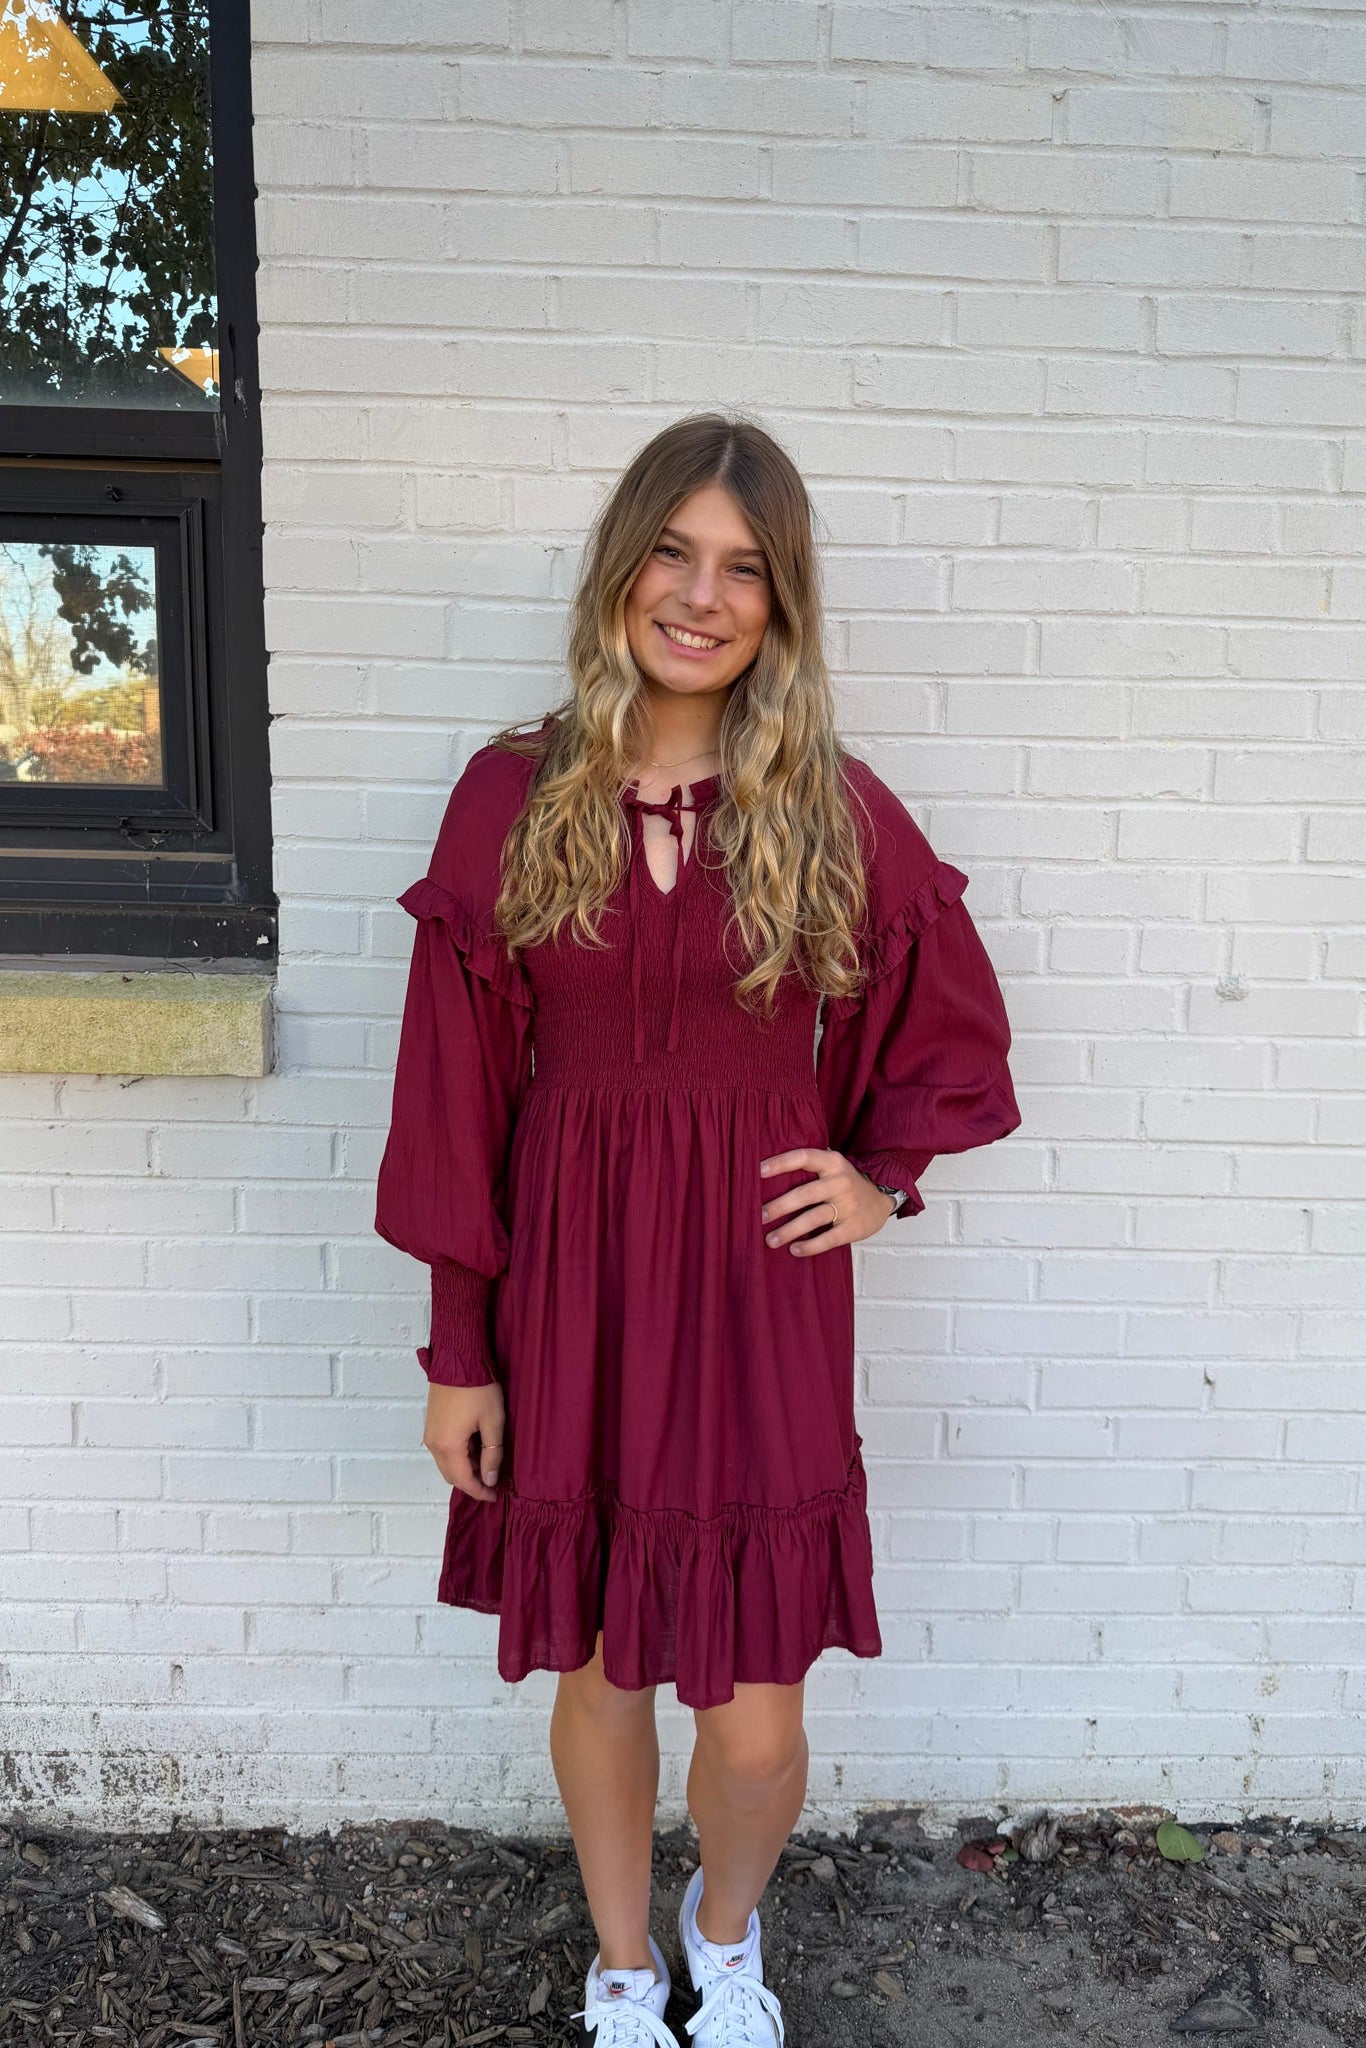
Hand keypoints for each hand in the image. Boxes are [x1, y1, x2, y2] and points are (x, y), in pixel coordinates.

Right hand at [423, 1380, 504, 1499]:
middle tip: (493, 1479)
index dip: (480, 1492)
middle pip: (451, 1476)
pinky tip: (475, 1445)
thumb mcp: (493, 1421)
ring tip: (487, 1460)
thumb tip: (489, 1479)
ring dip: (464, 1468)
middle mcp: (433, 1444)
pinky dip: (457, 1455)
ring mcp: (429, 1433)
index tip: (496, 1495)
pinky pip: (443, 1450)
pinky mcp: (431, 1424)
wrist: (458, 1357)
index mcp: (448, 1446)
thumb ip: (492, 1454)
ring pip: (446, 1463)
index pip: (463, 1481)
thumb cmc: (478, 1388)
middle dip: (472, 1481)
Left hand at [759, 1147, 899, 1256]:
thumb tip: (766, 1166)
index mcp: (833, 1163)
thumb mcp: (832, 1166)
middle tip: (760, 1216)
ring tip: (770, 1240)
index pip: (804, 1157)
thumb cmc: (845, 1183)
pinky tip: (794, 1249)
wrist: (881, 1200)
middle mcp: (841, 1182)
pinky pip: (828, 1239)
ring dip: (789, 1231)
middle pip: (805, 1194)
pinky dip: (810, 1246)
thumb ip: (810, 1164)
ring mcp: (848, 1206)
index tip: (758, 1171)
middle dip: (779, 1206)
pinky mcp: (853, 1228)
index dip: (781, 1163)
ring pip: (813, 1218)